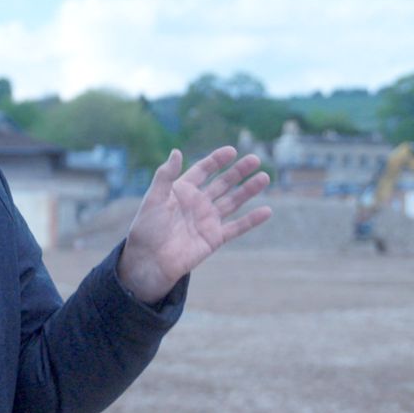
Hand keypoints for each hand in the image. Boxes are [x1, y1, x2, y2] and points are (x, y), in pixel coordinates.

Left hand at [117, 146, 272, 302]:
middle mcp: (198, 203)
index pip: (203, 171)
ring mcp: (207, 220)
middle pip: (222, 183)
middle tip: (255, 159)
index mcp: (182, 191)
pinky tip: (267, 211)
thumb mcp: (153, 199)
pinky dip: (252, 220)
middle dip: (238, 172)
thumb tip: (177, 151)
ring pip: (233, 202)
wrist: (149, 261)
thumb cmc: (146, 229)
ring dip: (249, 190)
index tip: (232, 151)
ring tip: (264, 178)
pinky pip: (237, 227)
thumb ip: (165, 176)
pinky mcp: (214, 238)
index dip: (217, 160)